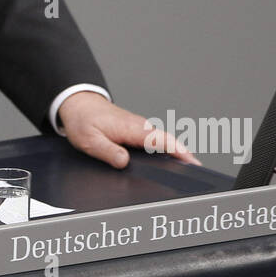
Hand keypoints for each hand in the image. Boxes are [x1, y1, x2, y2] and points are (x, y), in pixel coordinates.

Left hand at [58, 91, 201, 167]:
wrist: (79, 103)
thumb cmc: (83, 119)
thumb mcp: (90, 140)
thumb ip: (108, 151)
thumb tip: (124, 162)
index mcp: (132, 128)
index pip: (162, 140)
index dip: (180, 152)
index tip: (193, 163)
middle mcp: (140, 127)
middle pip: (168, 142)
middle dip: (184, 156)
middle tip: (196, 174)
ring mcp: (139, 128)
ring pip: (163, 141)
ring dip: (176, 153)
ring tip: (186, 172)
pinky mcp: (136, 130)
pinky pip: (155, 141)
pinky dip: (165, 150)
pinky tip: (167, 162)